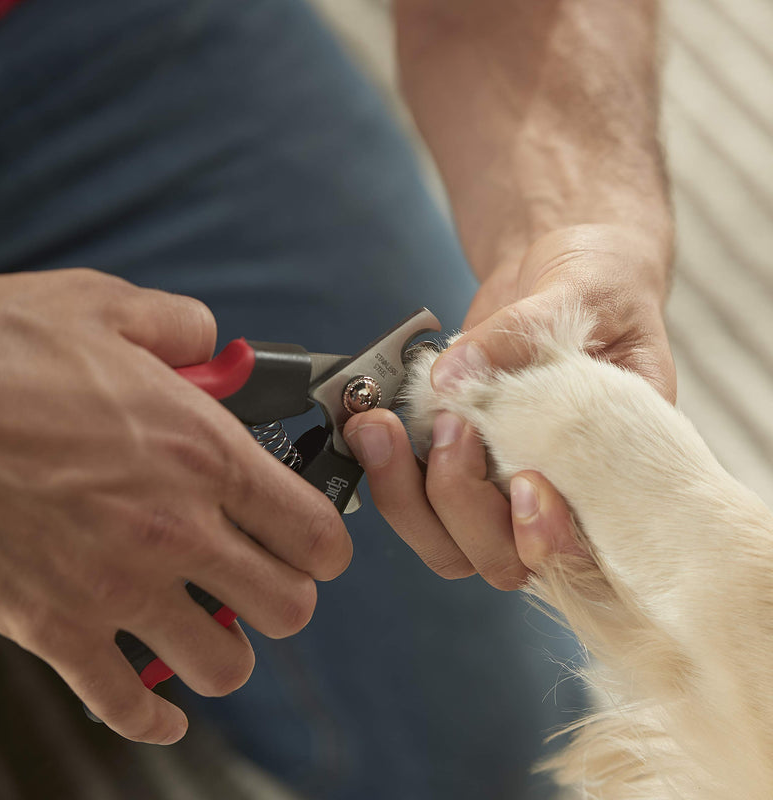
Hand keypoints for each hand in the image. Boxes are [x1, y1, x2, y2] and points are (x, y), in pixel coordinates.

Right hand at [0, 269, 351, 743]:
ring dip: (227, 649)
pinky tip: (163, 705)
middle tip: (265, 573)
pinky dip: (151, 715)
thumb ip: (181, 328)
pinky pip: (122, 705)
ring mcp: (115, 587)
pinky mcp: (53, 628)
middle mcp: (174, 529)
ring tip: (211, 621)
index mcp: (204, 453)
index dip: (326, 542)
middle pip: (287, 608)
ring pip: (221, 665)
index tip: (313, 538)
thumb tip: (211, 344)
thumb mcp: (106, 306)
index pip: (315, 533)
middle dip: (287, 594)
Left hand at [344, 224, 671, 586]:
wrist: (562, 269)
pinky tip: (375, 422)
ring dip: (408, 497)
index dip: (552, 540)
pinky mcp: (456, 460)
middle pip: (503, 558)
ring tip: (382, 428)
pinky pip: (416, 499)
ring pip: (449, 541)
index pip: (590, 550)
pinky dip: (389, 471)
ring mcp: (501, 484)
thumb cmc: (601, 284)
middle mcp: (559, 493)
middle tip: (451, 428)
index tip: (525, 480)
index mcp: (621, 467)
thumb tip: (456, 375)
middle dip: (462, 506)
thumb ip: (527, 334)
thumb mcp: (586, 293)